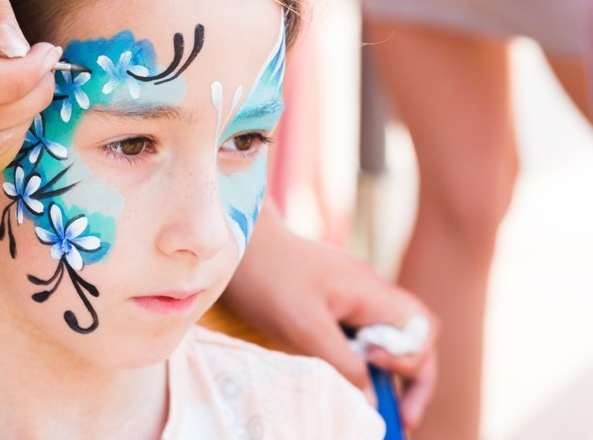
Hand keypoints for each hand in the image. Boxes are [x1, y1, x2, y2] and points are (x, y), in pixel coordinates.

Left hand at [222, 208, 437, 428]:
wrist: (235, 241)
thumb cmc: (266, 279)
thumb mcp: (304, 328)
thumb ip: (344, 364)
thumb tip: (374, 402)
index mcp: (370, 291)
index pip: (421, 330)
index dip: (410, 360)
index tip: (375, 367)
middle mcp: (368, 289)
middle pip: (412, 335)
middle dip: (411, 376)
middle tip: (400, 415)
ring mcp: (351, 290)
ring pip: (386, 335)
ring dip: (384, 370)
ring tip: (374, 403)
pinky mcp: (330, 295)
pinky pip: (360, 330)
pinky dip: (361, 356)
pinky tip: (344, 373)